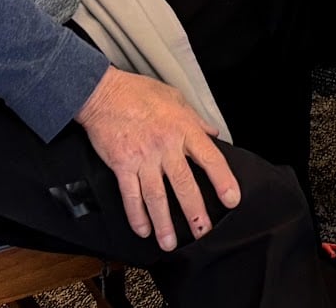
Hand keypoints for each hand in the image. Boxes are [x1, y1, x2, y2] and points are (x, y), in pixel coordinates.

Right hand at [75, 66, 239, 248]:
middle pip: (184, 184)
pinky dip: (136, 215)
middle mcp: (166, 146)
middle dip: (194, 211)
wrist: (103, 93)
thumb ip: (195, 120)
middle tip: (202, 231)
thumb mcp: (175, 98)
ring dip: (164, 223)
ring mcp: (143, 157)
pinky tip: (143, 229)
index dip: (223, 180)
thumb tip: (213, 134)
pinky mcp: (122, 165)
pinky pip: (131, 195)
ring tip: (170, 243)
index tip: (232, 199)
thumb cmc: (139, 92)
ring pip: (157, 196)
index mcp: (183, 128)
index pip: (210, 158)